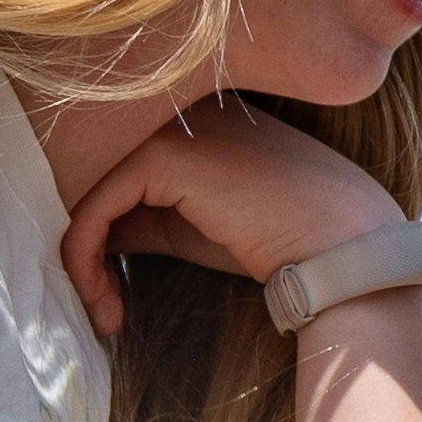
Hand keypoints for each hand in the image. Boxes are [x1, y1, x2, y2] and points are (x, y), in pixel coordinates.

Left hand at [57, 95, 409, 336]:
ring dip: (78, 261)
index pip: (114, 163)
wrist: (343, 248)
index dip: (94, 225)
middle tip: (92, 303)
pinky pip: (93, 209)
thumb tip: (86, 236)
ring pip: (82, 191)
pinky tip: (105, 303)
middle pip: (89, 172)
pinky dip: (84, 260)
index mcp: (192, 117)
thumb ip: (142, 215)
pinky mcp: (162, 156)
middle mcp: (177, 110)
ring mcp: (170, 127)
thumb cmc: (282, 240)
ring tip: (99, 311)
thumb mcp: (195, 224)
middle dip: (79, 242)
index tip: (104, 286)